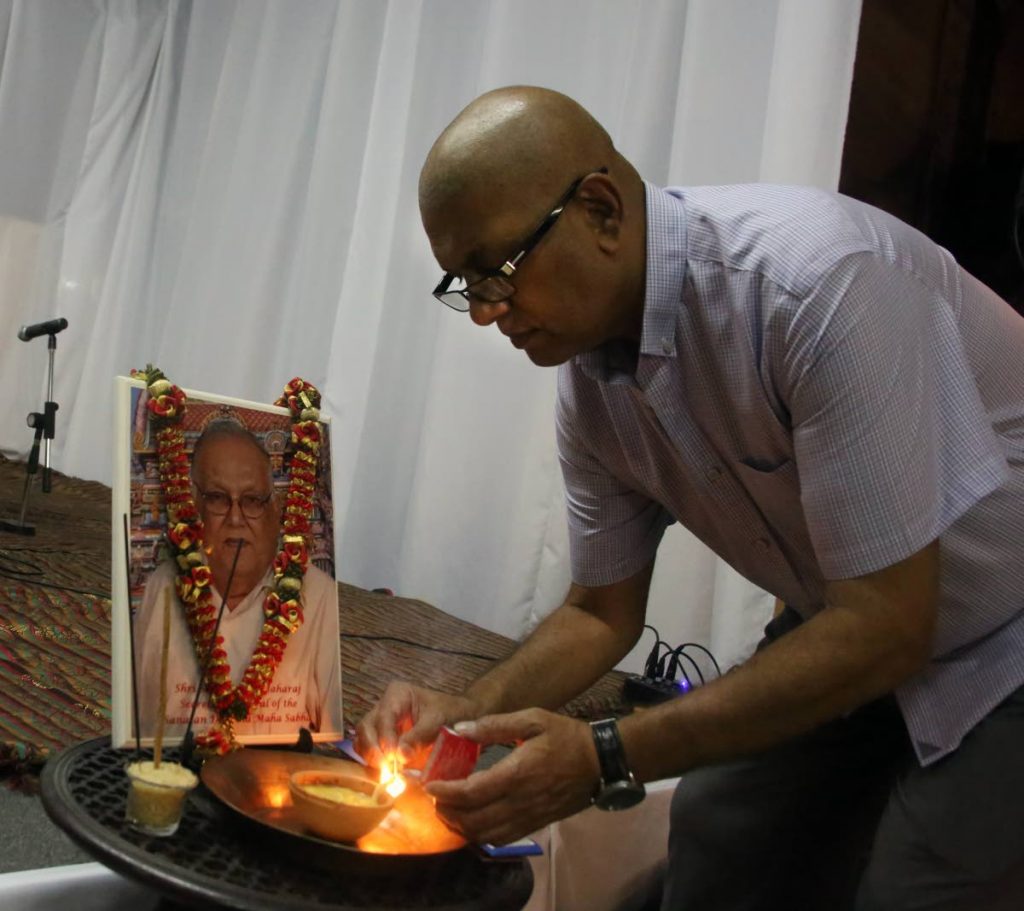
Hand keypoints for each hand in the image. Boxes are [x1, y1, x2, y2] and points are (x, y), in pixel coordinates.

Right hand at [355, 681, 479, 768]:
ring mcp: (381, 723)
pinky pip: (369, 749)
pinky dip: (373, 762)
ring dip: (371, 757)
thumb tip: (400, 756)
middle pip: (367, 727)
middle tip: (385, 769)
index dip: (385, 738)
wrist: (459, 717)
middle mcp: (384, 706)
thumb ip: (419, 736)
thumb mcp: (438, 720)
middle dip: (372, 749)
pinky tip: (383, 773)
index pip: (384, 716)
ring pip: (364, 739)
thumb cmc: (450, 712)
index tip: (392, 757)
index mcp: (397, 694)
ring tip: (384, 773)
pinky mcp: (382, 738)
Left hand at [425, 708, 600, 845]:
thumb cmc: (566, 736)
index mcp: (518, 773)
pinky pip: (501, 838)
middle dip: (448, 812)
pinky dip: (480, 835)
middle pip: (474, 820)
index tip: (429, 785)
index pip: (472, 792)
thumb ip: (495, 725)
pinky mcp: (535, 825)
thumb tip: (460, 728)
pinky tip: (472, 821)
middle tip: (435, 797)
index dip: (446, 792)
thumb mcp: (533, 719)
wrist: (601, 762)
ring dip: (461, 826)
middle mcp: (521, 801)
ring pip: (485, 834)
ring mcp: (528, 817)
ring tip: (448, 809)